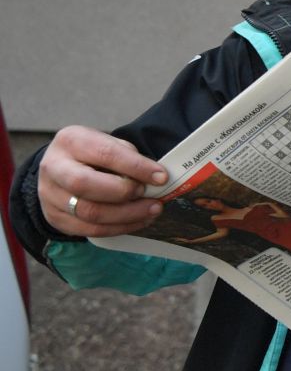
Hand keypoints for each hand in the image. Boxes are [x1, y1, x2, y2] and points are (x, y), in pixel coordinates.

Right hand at [36, 126, 167, 236]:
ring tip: (152, 209)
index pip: (104, 154)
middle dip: (123, 192)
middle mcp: (54, 167)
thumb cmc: (93, 155)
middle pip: (84, 184)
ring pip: (89, 212)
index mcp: (70, 141)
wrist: (62, 169)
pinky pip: (90, 229)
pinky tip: (139, 220)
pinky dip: (120, 227)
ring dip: (128, 214)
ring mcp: (50, 195)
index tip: (161, 177)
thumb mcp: (108, 144)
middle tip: (149, 194)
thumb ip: (128, 156)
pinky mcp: (56, 218)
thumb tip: (155, 177)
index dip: (136, 167)